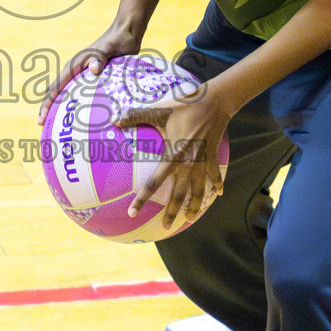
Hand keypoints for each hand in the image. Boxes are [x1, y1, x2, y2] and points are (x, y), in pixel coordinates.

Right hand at [37, 23, 142, 123]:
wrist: (127, 32)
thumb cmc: (117, 39)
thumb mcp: (109, 47)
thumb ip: (100, 57)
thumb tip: (94, 69)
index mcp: (74, 65)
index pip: (54, 88)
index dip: (46, 105)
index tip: (40, 121)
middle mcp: (75, 71)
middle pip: (57, 93)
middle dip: (50, 111)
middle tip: (47, 130)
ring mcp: (85, 75)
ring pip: (70, 95)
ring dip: (65, 109)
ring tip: (65, 129)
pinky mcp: (95, 78)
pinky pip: (85, 94)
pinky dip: (82, 106)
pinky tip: (88, 120)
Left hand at [117, 91, 229, 229]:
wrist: (214, 102)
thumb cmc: (184, 106)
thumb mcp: (158, 110)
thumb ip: (135, 116)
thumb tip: (113, 119)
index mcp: (173, 155)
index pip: (153, 183)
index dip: (142, 199)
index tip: (133, 212)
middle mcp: (188, 164)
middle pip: (179, 195)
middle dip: (173, 213)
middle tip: (167, 227)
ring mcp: (202, 162)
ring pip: (198, 191)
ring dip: (196, 207)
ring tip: (191, 219)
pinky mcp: (212, 157)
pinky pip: (214, 176)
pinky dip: (216, 186)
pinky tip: (217, 195)